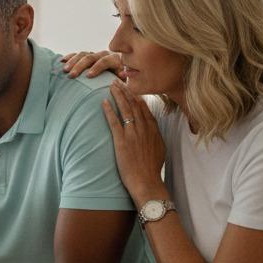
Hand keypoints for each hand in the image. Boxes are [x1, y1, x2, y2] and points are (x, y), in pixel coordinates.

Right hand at [61, 50, 123, 79]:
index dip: (97, 67)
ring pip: (82, 55)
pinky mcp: (87, 56)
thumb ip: (123, 79)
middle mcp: (104, 55)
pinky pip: (77, 54)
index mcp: (115, 60)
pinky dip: (69, 57)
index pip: (105, 61)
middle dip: (80, 66)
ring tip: (64, 70)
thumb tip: (122, 74)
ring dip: (72, 62)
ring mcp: (95, 55)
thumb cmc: (121, 83)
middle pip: (90, 57)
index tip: (88, 76)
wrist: (118, 78)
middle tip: (71, 75)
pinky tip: (62, 61)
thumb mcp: (124, 82)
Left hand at [101, 80, 165, 204]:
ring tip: (111, 85)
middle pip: (134, 104)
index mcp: (153, 130)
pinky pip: (114, 121)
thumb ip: (155, 137)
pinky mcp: (122, 141)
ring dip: (118, 95)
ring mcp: (133, 134)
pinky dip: (108, 110)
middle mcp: (144, 129)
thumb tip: (152, 131)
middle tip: (118, 80)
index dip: (137, 96)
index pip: (145, 108)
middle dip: (126, 91)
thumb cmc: (152, 169)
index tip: (131, 87)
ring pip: (125, 109)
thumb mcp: (160, 149)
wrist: (147, 182)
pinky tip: (103, 102)